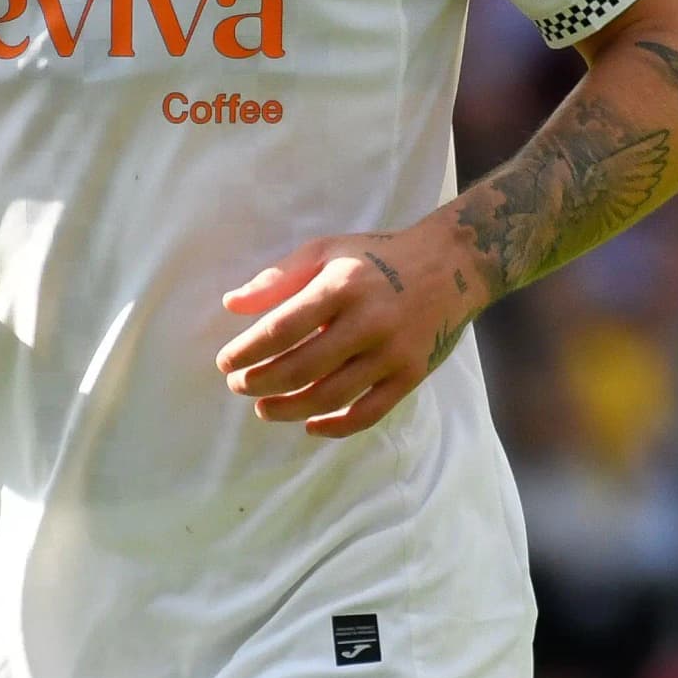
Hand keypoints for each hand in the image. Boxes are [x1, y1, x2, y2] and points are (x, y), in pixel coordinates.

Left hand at [215, 226, 481, 439]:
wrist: (452, 265)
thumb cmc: (377, 257)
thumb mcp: (326, 250)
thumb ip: (278, 278)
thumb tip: (231, 304)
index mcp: (342, 286)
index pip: (282, 329)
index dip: (247, 351)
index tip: (225, 363)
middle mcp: (368, 322)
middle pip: (302, 367)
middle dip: (261, 383)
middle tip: (239, 387)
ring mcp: (393, 353)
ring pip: (332, 396)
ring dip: (290, 409)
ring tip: (264, 409)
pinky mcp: (411, 375)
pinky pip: (369, 413)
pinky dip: (336, 427)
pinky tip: (310, 425)